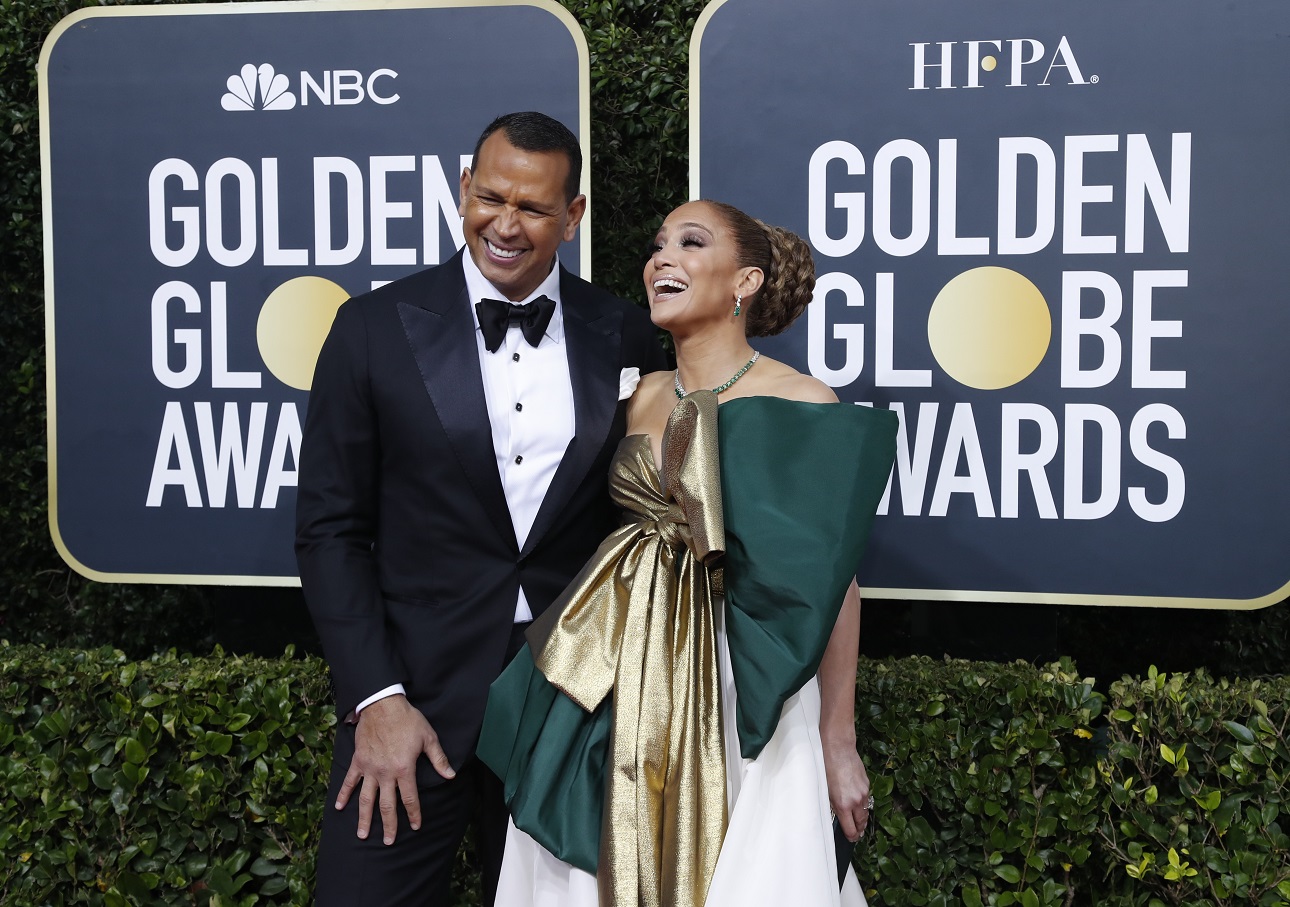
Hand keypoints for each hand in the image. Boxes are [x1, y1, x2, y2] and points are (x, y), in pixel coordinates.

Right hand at [336, 694, 455, 844]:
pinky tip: (339, 808)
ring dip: (364, 818)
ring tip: (362, 834)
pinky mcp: (358, 761)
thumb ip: (439, 759)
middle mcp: (385, 773)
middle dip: (389, 825)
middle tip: (388, 841)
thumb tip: (450, 776)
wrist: (383, 704)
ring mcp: (370, 768)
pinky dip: (344, 794)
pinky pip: (350, 781)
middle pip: (387, 805)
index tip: (416, 826)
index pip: (410, 798)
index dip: (414, 814)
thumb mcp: (428, 738)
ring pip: (366, 799)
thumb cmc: (408, 720)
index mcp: (404, 769)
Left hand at [822, 734, 871, 841]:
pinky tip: (858, 803)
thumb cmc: (826, 767)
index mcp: (843, 805)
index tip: (850, 839)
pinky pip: (866, 799)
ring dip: (862, 818)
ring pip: (866, 811)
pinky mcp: (867, 784)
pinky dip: (863, 804)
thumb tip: (838, 815)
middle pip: (861, 823)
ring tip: (859, 823)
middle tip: (856, 834)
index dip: (851, 836)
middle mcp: (856, 801)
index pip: (851, 829)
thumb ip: (834, 805)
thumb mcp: (825, 790)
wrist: (838, 748)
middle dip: (859, 829)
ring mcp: (863, 792)